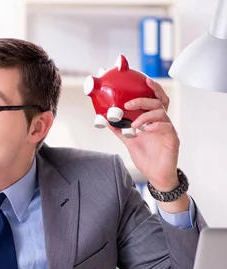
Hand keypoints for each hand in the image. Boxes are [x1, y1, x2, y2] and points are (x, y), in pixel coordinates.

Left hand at [109, 77, 179, 191]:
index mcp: (152, 121)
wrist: (156, 175)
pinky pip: (166, 126)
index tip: (144, 80)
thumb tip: (107, 121)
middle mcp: (161, 122)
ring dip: (145, 115)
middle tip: (128, 104)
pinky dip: (155, 125)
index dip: (152, 89)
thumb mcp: (129, 142)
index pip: (154, 100)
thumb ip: (120, 131)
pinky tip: (146, 130)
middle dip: (144, 99)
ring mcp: (168, 130)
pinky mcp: (172, 139)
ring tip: (134, 124)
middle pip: (159, 101)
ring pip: (161, 112)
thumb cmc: (147, 158)